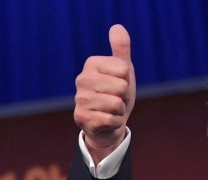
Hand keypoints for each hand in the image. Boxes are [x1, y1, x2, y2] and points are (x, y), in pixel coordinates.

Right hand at [74, 24, 135, 162]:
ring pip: (116, 104)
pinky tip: (107, 121)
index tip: (120, 86)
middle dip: (124, 97)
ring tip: (111, 110)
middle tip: (116, 100)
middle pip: (121, 86)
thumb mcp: (123, 71)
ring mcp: (79, 99)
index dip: (127, 81)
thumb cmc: (117, 95)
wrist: (109, 124)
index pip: (124, 69)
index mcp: (92, 64)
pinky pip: (111, 119)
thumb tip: (118, 27)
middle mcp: (81, 79)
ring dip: (120, 111)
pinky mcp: (81, 118)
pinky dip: (115, 123)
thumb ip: (121, 49)